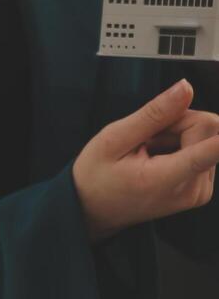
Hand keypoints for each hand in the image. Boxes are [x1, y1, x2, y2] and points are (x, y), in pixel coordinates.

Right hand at [73, 79, 218, 241]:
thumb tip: (185, 88)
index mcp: (165, 180)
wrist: (92, 210)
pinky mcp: (201, 188)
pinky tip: (157, 158)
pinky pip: (205, 150)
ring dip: (179, 135)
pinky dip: (182, 146)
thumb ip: (152, 115)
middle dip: (179, 123)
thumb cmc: (96, 177)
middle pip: (207, 130)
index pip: (207, 153)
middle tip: (146, 138)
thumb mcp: (112, 140)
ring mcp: (199, 191)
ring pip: (208, 137)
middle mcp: (190, 189)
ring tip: (148, 152)